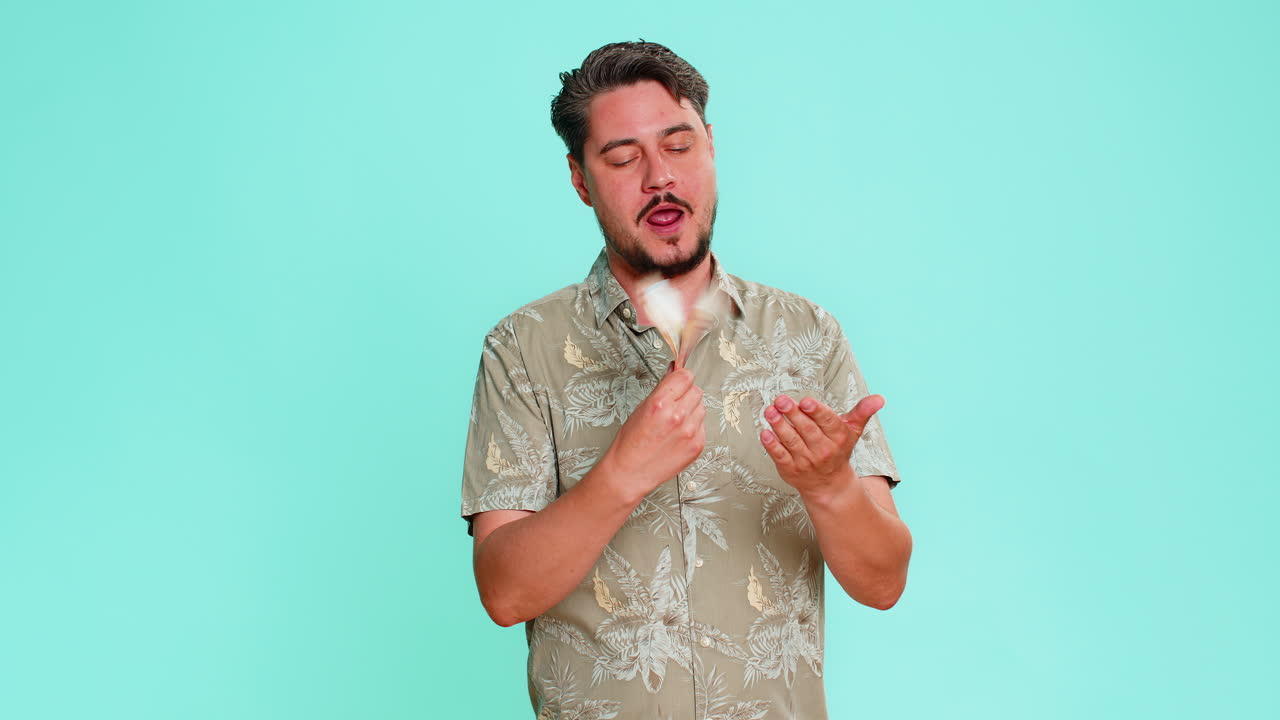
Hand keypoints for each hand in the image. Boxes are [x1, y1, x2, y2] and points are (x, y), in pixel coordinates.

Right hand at [598, 366, 705, 503]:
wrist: (631, 472)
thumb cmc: (631, 443)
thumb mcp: (641, 409)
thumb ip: (662, 390)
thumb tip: (674, 373)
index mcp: (660, 403)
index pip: (685, 376)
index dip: (682, 378)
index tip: (680, 381)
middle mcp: (677, 416)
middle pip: (696, 391)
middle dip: (687, 394)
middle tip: (676, 403)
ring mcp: (690, 432)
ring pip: (702, 407)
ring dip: (692, 410)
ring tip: (676, 421)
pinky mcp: (697, 445)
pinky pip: (702, 426)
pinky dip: (694, 427)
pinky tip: (679, 434)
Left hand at [759, 393, 884, 496]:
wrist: (830, 484)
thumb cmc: (838, 450)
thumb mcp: (853, 430)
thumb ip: (862, 412)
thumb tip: (879, 398)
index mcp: (838, 437)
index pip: (827, 422)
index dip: (815, 411)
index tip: (805, 401)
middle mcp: (823, 450)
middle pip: (807, 430)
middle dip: (793, 414)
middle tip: (781, 400)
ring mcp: (806, 461)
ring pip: (792, 441)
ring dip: (779, 426)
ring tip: (770, 411)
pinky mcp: (790, 469)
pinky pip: (780, 456)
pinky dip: (772, 445)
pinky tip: (765, 432)